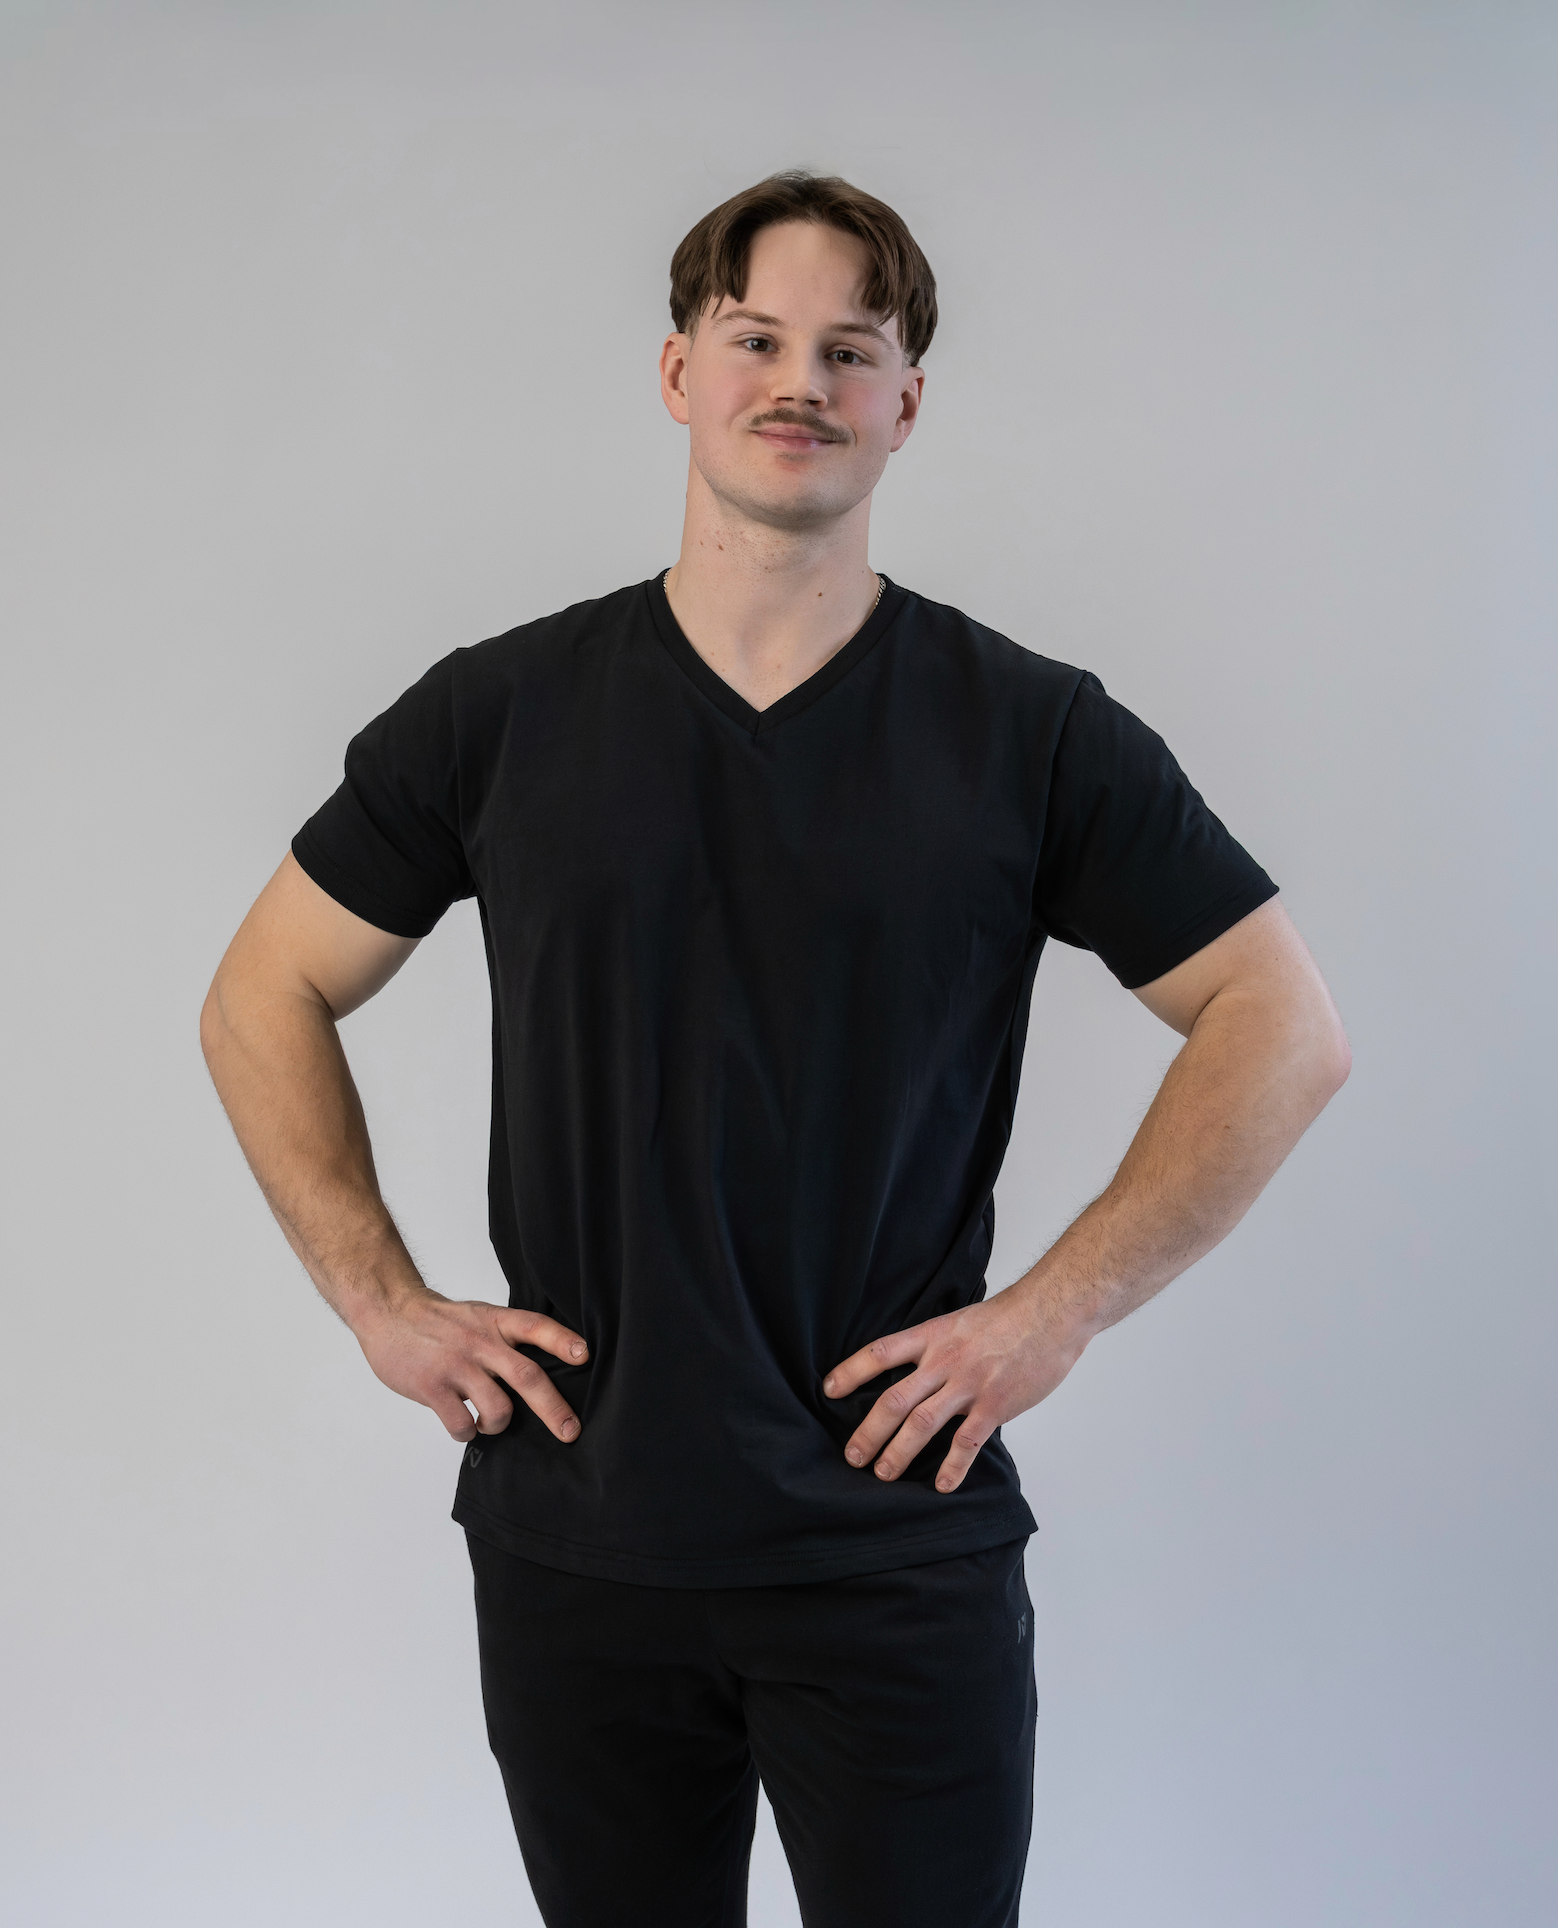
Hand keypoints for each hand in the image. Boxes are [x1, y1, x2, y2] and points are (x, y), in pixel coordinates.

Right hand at [351, 1286, 587, 1444]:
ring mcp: (456, 1366)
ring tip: (490, 1422)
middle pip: (527, 1377)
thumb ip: (505, 1339)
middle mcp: (480, 1342)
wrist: (388, 1312)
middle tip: (571, 1431)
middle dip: (554, 1409)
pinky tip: (464, 1424)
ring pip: (498, 1408)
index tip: (585, 1355)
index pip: (536, 1326)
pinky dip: (468, 1432)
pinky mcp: (432, 1387)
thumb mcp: (478, 1316)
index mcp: (495, 1322)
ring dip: (500, 1424)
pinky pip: (461, 1424)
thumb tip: (538, 1375)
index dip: (562, 1341)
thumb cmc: (438, 1321)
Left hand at [823, 1283, 1089, 1492]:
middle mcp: (943, 1361)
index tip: (829, 1389)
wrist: (1051, 1313)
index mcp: (932, 1336)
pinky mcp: (994, 1405)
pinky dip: (952, 1467)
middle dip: (868, 1432)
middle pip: (893, 1400)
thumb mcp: (960, 1321)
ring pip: (922, 1424)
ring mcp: (968, 1385)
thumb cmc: (1008, 1316)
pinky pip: (967, 1442)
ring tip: (882, 1474)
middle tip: (852, 1456)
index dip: (851, 1371)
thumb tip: (918, 1372)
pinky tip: (942, 1486)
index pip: (880, 1353)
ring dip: (898, 1453)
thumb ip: (937, 1347)